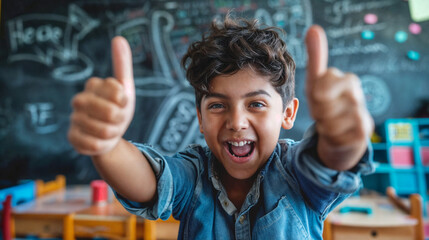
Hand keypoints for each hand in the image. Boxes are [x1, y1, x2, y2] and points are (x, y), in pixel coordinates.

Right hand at [68, 36, 134, 155]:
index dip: (125, 102)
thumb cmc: (117, 109)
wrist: (109, 135)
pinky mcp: (72, 138)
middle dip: (120, 119)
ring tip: (109, 129)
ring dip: (113, 133)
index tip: (121, 103)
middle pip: (111, 113)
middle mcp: (79, 100)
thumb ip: (122, 65)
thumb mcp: (125, 88)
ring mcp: (74, 119)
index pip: (118, 92)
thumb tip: (119, 38)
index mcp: (93, 85)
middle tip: (117, 119)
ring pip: (105, 131)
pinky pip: (95, 145)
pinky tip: (100, 140)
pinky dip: (104, 145)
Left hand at [305, 25, 373, 169]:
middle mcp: (358, 94)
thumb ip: (316, 58)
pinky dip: (330, 136)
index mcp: (347, 79)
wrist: (340, 138)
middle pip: (321, 101)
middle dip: (317, 111)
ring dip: (323, 124)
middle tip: (322, 113)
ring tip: (330, 123)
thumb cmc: (326, 107)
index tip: (320, 99)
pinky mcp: (363, 133)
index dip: (315, 96)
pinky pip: (336, 134)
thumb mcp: (316, 83)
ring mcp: (362, 113)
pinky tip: (336, 134)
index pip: (319, 85)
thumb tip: (313, 28)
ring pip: (327, 119)